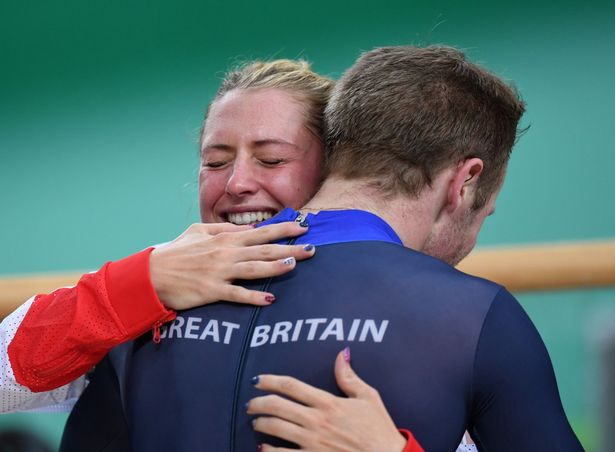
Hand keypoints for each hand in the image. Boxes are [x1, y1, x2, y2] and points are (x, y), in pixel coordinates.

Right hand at [150, 221, 314, 308]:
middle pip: (264, 250)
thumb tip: (247, 230)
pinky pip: (237, 295)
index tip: (303, 226)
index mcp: (224, 238)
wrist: (150, 274)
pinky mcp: (212, 291)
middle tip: (313, 248)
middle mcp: (226, 253)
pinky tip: (270, 300)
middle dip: (290, 248)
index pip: (261, 232)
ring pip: (254, 269)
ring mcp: (219, 272)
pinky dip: (253, 298)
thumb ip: (223, 228)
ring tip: (295, 264)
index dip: (284, 229)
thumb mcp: (197, 231)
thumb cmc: (174, 252)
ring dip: (276, 267)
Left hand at [247, 348, 407, 451]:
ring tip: (256, 421)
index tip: (257, 380)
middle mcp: (316, 422)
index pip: (291, 386)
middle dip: (259, 403)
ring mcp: (313, 443)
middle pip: (277, 406)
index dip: (270, 380)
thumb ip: (349, 377)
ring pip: (276, 429)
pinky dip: (269, 451)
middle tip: (251, 403)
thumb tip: (341, 354)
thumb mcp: (368, 397)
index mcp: (328, 403)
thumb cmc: (379, 430)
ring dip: (261, 424)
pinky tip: (263, 448)